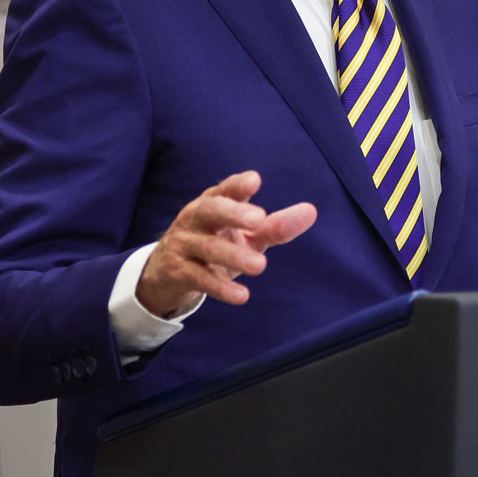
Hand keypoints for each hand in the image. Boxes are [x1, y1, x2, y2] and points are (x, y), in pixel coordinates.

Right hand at [136, 170, 316, 316]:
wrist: (167, 273)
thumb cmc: (214, 244)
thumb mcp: (244, 235)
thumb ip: (274, 226)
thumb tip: (311, 211)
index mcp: (213, 203)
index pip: (224, 190)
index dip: (237, 185)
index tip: (255, 180)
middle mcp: (196, 219)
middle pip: (211, 210)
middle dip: (234, 213)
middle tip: (259, 219)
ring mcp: (184, 245)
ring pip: (208, 247)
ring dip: (234, 255)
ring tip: (261, 265)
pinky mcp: (179, 272)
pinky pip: (200, 278)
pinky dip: (221, 288)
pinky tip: (242, 296)